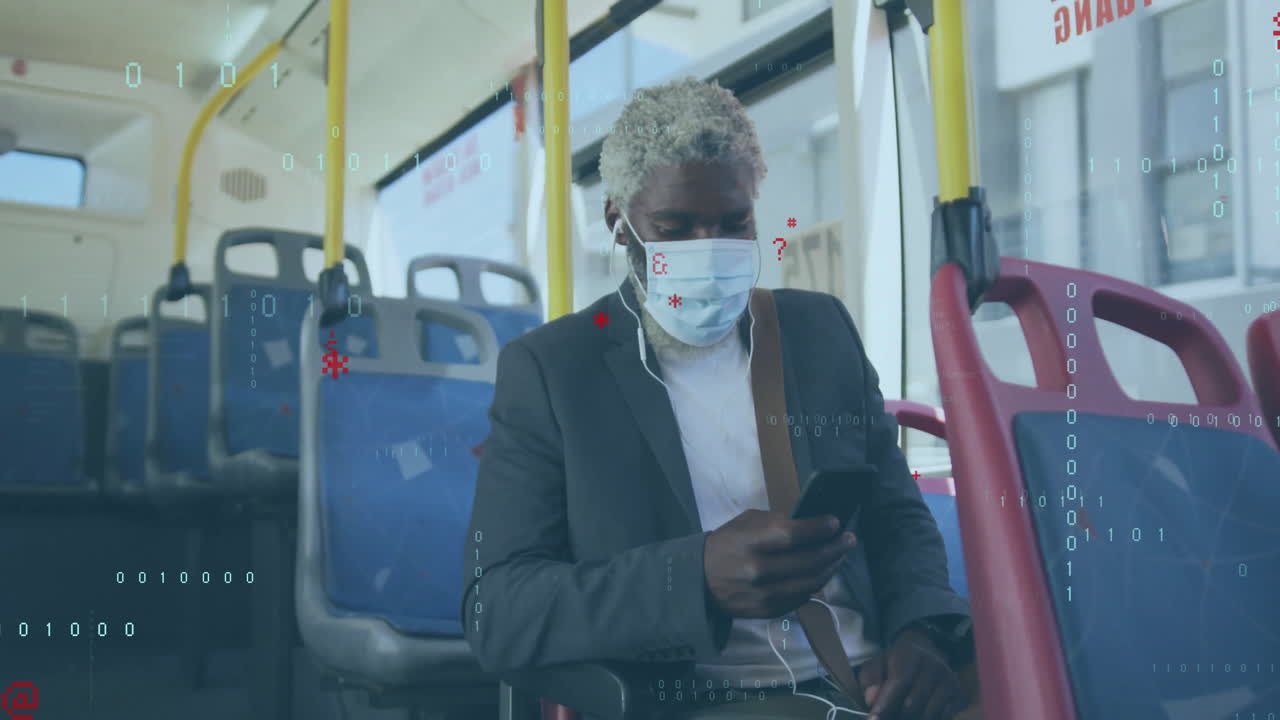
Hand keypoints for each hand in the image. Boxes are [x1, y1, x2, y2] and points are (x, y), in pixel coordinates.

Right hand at [703, 509, 855, 618]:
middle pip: (808, 561)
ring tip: (840, 555)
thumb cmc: (727, 544)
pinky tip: (822, 571)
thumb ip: (776, 522)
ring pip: (810, 583)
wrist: (700, 581)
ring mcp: (764, 595)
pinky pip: (801, 597)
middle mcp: (758, 571)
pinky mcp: (769, 612)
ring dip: (831, 567)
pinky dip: (815, 583)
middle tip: (849, 539)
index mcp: (750, 543)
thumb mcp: (745, 522)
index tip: (835, 522)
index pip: (791, 535)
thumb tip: (811, 525)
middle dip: (834, 548)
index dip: (817, 529)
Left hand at [856, 627, 965, 719]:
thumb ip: (871, 679)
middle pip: (913, 704)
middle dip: (895, 717)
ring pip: (928, 714)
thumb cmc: (895, 662)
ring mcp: (949, 681)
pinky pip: (943, 717)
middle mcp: (934, 666)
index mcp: (911, 654)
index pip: (898, 683)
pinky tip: (917, 716)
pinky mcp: (958, 695)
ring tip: (899, 717)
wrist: (925, 652)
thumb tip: (871, 699)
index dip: (885, 705)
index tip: (873, 719)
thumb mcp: (877, 664)